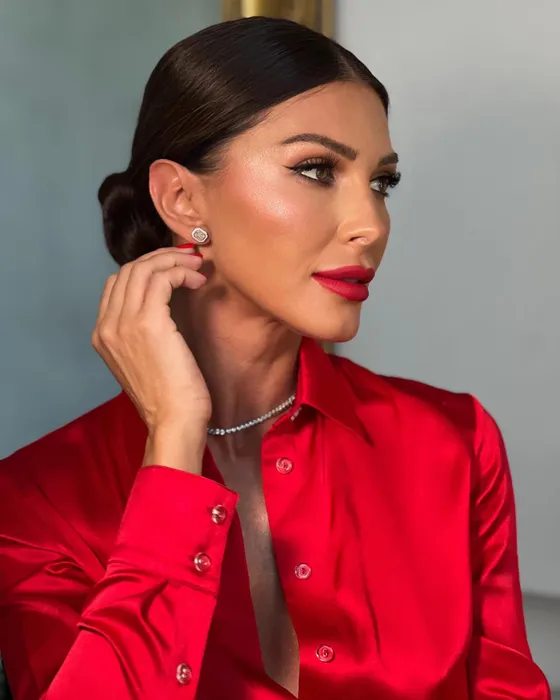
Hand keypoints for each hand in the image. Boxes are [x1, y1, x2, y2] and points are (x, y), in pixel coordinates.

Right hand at [92, 246, 209, 469]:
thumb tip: (165, 301)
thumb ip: (143, 333)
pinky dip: (182, 272)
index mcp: (103, 335)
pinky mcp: (148, 322)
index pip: (117, 284)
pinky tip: (198, 281)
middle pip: (129, 270)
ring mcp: (123, 323)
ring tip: (198, 266)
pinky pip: (162, 279)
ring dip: (174, 260)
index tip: (174, 268)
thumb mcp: (146, 361)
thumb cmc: (169, 397)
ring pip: (144, 269)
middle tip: (190, 258)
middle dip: (162, 257)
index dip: (147, 268)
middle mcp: (107, 326)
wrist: (173, 422)